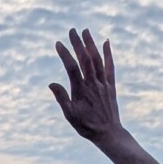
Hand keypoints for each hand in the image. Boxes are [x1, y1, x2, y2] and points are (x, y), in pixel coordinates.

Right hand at [49, 28, 124, 146]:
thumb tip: (51, 84)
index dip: (65, 54)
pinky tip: (105, 42)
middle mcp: (93, 84)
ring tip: (85, 31)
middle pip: (85, 59)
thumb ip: (61, 98)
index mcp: (81, 91)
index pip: (72, 68)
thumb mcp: (70, 115)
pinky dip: (108, 54)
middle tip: (72, 30)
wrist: (109, 133)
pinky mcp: (111, 85)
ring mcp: (103, 83)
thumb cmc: (87, 126)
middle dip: (78, 43)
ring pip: (97, 60)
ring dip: (91, 44)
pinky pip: (110, 67)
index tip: (58, 43)